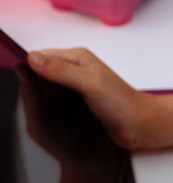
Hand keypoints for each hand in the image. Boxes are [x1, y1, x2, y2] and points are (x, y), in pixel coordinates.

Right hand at [26, 47, 158, 150]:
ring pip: (50, 87)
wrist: (142, 126)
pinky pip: (59, 101)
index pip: (42, 55)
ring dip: (43, 96)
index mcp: (77, 57)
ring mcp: (78, 86)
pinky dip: (52, 106)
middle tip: (28, 98)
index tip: (21, 80)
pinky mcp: (81, 102)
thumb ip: (62, 70)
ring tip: (37, 108)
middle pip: (44, 71)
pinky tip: (49, 115)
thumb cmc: (122, 104)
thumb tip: (33, 58)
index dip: (29, 65)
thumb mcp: (89, 83)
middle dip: (34, 83)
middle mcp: (76, 69)